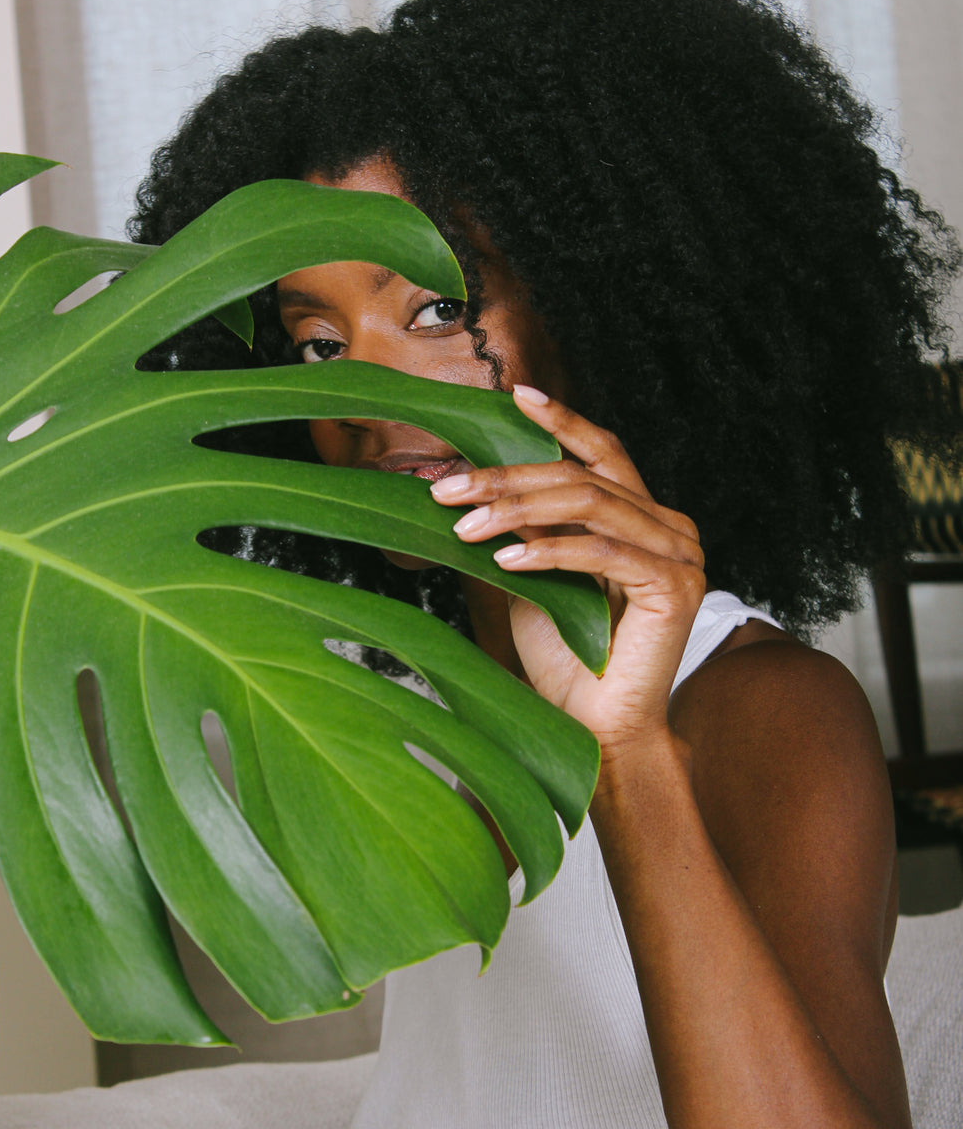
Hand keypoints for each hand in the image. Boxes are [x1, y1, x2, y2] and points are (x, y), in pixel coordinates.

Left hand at [431, 386, 705, 755]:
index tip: (514, 398)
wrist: (594, 731)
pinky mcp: (676, 587)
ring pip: (590, 504)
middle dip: (507, 476)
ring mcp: (681, 554)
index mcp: (644, 518)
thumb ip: (519, 527)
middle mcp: (670, 527)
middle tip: (446, 488)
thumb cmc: (565, 661)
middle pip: (583, 476)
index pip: (603, 454)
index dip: (561, 423)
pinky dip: (549, 550)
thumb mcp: (532, 577)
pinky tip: (506, 558)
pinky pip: (603, 551)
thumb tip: (467, 481)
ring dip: (518, 508)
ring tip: (464, 524)